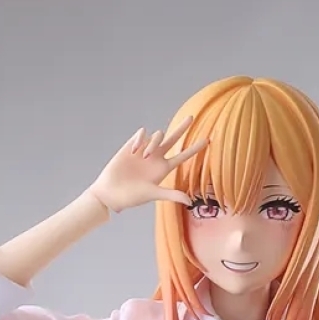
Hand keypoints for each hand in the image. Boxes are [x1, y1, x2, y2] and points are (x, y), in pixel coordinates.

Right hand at [87, 117, 208, 214]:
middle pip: (173, 139)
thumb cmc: (132, 196)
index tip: (207, 140)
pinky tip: (134, 151)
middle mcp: (156, 157)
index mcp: (164, 169)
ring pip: (158, 135)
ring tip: (144, 156)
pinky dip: (140, 139)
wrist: (111, 191)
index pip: (183, 156)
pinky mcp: (133, 145)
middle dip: (182, 128)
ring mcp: (145, 150)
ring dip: (154, 142)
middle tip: (191, 118)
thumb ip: (171, 194)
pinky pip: (142, 133)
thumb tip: (189, 201)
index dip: (195, 148)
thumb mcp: (153, 194)